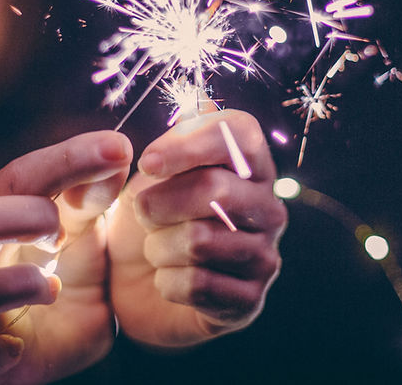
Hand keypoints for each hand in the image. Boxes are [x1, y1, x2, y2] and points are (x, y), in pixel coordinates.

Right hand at [0, 131, 131, 384]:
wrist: (57, 343)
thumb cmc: (65, 271)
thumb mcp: (87, 229)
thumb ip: (95, 193)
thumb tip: (115, 150)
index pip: (21, 176)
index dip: (67, 160)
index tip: (118, 149)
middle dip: (18, 217)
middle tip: (62, 231)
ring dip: (10, 286)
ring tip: (52, 287)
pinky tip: (13, 348)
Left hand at [106, 109, 287, 347]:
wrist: (133, 290)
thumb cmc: (144, 221)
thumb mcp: (142, 175)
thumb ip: (172, 136)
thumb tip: (201, 100)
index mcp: (250, 166)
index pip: (241, 132)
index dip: (190, 142)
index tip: (148, 163)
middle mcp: (268, 206)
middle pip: (214, 188)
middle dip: (158, 202)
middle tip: (142, 213)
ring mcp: (264, 255)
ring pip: (201, 240)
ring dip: (157, 246)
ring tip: (154, 249)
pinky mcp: (249, 301)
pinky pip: (199, 284)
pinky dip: (167, 282)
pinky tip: (167, 280)